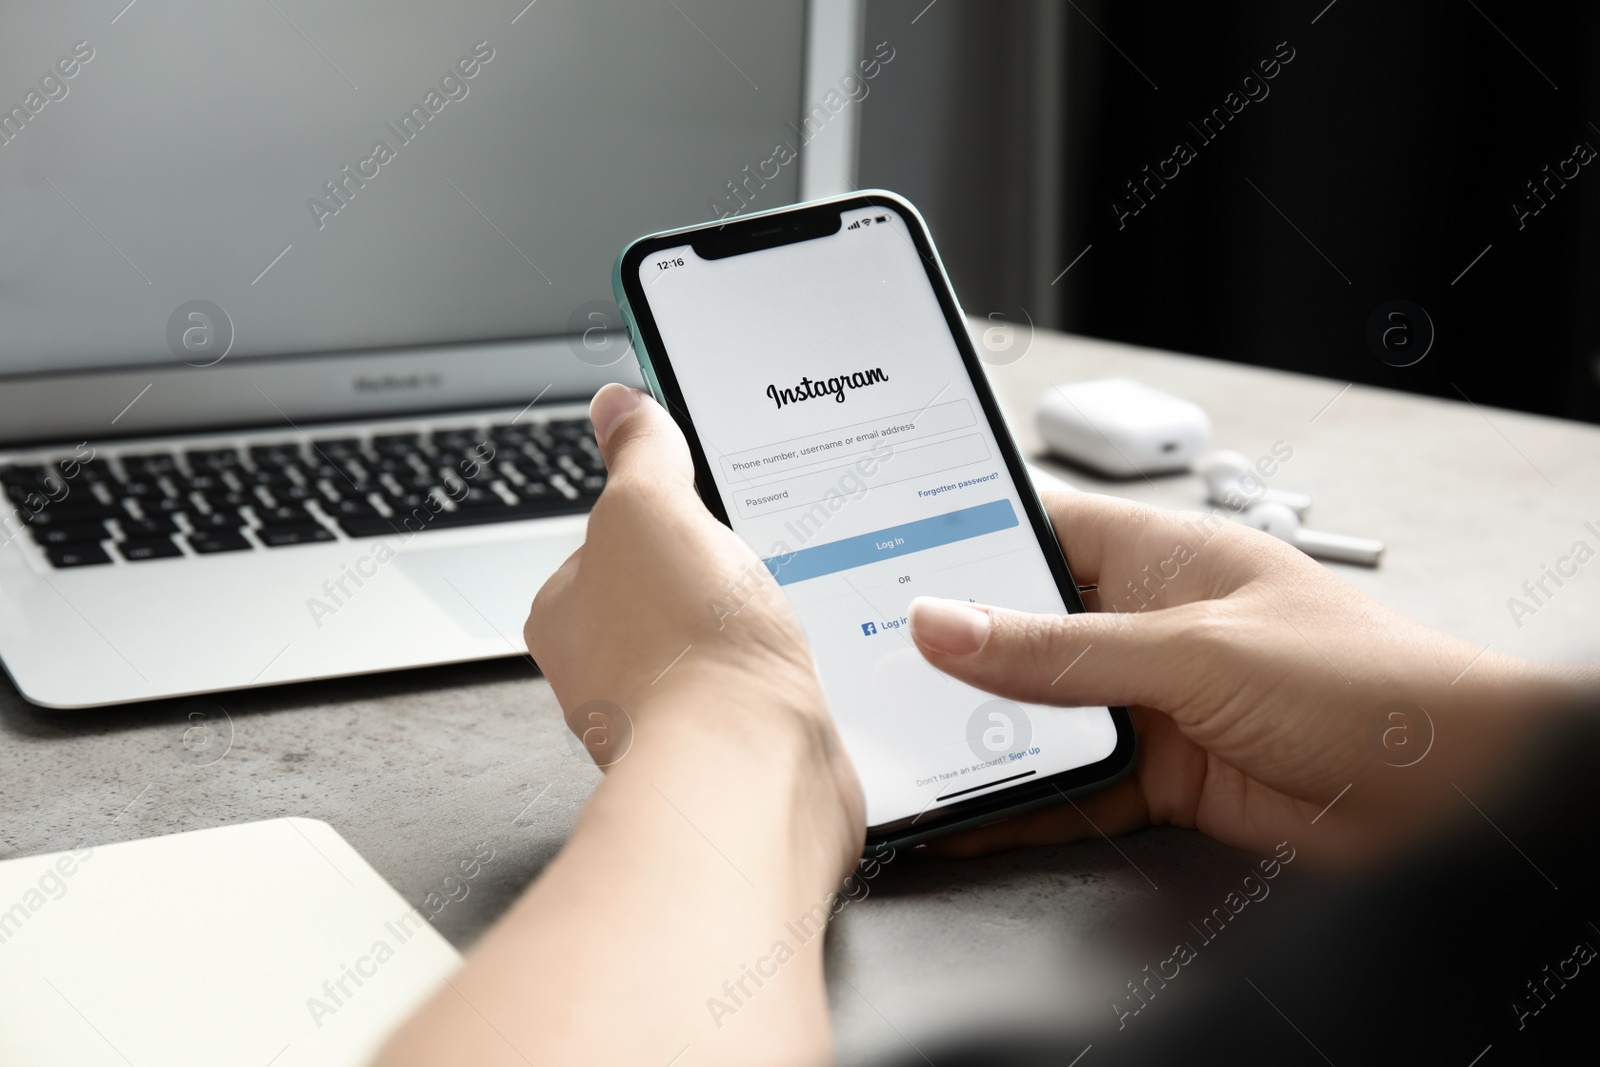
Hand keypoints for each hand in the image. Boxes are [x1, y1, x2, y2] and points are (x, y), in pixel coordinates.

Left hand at [380, 389, 866, 1066]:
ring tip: (789, 608)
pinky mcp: (731, 748)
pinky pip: (761, 689)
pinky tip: (807, 662)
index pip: (612, 536)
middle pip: (670, 589)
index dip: (668, 510)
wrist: (750, 772)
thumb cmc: (684, 651)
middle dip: (722, 570)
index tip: (712, 501)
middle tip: (761, 553)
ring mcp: (671, 714)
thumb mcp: (652, 508)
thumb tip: (618, 407)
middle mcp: (608, 669)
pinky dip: (787, 672)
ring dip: (759, 622)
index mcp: (567, 610)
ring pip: (720, 640)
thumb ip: (639, 454)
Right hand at [907, 492, 1579, 863]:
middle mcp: (1150, 623)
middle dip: (958, 657)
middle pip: (1026, 633)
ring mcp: (1154, 702)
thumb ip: (1062, 650)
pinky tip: (975, 813)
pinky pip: (1072, 786)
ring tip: (911, 751)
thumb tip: (948, 624)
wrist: (1457, 793)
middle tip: (877, 674)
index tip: (884, 561)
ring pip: (1041, 715)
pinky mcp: (1163, 773)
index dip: (962, 540)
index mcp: (1162, 555)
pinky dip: (1024, 804)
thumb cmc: (1369, 682)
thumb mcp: (1194, 651)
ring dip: (984, 737)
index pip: (1039, 530)